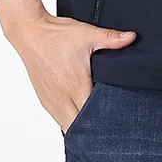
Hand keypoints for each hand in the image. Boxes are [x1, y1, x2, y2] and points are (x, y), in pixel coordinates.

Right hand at [5, 11, 135, 132]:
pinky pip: (58, 118)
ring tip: (97, 124)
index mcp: (75, 85)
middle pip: (79, 126)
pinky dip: (70, 120)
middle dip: (94, 128)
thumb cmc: (57, 34)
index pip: (92, 115)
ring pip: (67, 125)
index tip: (118, 121)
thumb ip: (111, 38)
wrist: (29, 32)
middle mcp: (61, 97)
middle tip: (111, 126)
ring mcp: (50, 100)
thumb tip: (132, 37)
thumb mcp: (88, 34)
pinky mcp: (44, 99)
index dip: (105, 119)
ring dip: (81, 126)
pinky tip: (80, 116)